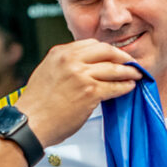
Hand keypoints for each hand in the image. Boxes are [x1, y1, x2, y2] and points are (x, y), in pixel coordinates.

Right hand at [19, 39, 140, 146]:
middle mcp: (71, 60)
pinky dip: (125, 86)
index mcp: (60, 53)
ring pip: (114, 68)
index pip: (91, 44)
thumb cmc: (37, 104)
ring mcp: (81, 75)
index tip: (115, 56)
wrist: (30, 123)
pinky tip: (130, 87)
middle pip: (106, 51)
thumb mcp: (47, 72)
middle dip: (122, 57)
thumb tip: (85, 66)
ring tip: (136, 75)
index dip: (107, 50)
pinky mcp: (90, 92)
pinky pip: (115, 86)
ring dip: (129, 71)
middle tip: (131, 63)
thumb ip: (65, 65)